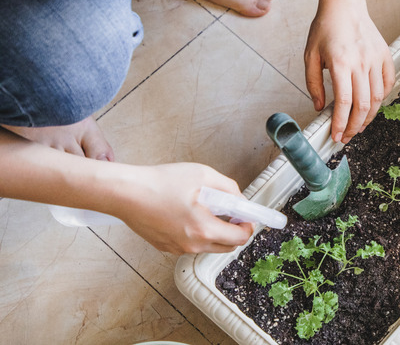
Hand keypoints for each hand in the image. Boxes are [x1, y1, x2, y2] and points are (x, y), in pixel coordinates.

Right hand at [113, 163, 253, 254]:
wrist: (126, 193)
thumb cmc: (161, 182)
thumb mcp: (203, 175)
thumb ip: (229, 189)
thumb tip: (240, 200)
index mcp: (205, 229)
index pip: (240, 238)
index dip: (248, 225)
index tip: (247, 216)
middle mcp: (192, 245)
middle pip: (227, 246)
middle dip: (234, 230)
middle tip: (230, 213)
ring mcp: (177, 249)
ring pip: (208, 246)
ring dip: (215, 231)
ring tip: (206, 209)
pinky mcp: (165, 247)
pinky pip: (190, 243)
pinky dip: (196, 232)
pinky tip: (187, 214)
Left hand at [304, 0, 394, 143]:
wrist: (345, 4)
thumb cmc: (325, 27)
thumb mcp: (310, 56)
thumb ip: (313, 84)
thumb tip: (320, 107)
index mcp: (340, 62)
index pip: (344, 102)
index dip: (341, 123)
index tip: (337, 135)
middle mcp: (361, 62)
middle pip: (363, 105)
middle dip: (355, 126)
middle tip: (347, 136)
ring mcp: (376, 58)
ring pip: (378, 98)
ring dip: (369, 116)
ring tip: (359, 125)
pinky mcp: (385, 55)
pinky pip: (388, 83)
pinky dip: (382, 98)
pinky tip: (372, 105)